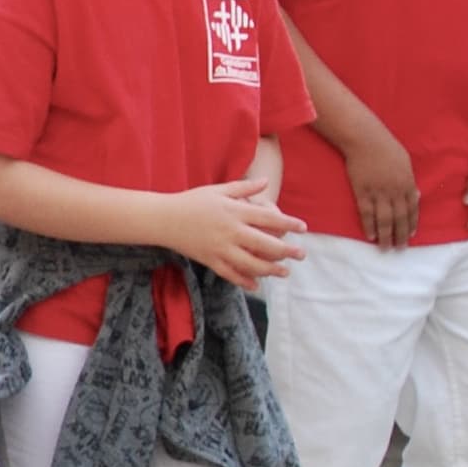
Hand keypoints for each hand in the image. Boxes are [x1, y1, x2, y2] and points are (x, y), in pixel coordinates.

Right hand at [162, 174, 307, 289]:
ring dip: (271, 270)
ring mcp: (221, 249)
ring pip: (252, 264)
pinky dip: (245, 281)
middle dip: (287, 251)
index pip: (268, 218)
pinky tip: (257, 284)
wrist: (164, 219)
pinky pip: (231, 274)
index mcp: (234, 212)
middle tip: (302, 254)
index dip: (288, 223)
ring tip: (285, 272)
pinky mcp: (210, 261)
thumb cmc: (192, 201)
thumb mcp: (218, 190)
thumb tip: (266, 181)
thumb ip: (244, 188)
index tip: (303, 228)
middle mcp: (231, 232)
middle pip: (265, 244)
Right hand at [339, 124, 422, 248]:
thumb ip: (410, 181)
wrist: (365, 139)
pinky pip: (366, 213)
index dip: (412, 224)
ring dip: (385, 235)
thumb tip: (414, 196)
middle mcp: (395, 191)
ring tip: (385, 247)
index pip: (412, 209)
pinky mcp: (362, 192)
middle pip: (399, 218)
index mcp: (407, 183)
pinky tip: (370, 236)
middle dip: (401, 235)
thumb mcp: (405, 163)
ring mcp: (378, 193)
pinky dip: (369, 226)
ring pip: (384, 219)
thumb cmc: (387, 147)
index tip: (411, 235)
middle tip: (400, 248)